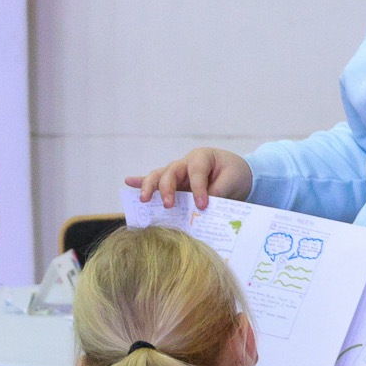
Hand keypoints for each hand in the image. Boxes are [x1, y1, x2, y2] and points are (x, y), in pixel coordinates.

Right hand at [127, 148, 253, 209]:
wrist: (237, 175)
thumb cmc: (235, 174)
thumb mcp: (233, 180)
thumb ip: (219, 191)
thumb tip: (202, 208)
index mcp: (202, 157)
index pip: (196, 171)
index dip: (198, 189)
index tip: (203, 205)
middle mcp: (185, 163)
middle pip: (170, 171)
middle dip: (167, 188)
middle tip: (168, 205)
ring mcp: (177, 173)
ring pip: (158, 176)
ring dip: (150, 187)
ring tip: (144, 200)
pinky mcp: (174, 184)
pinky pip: (155, 181)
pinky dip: (141, 182)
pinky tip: (128, 183)